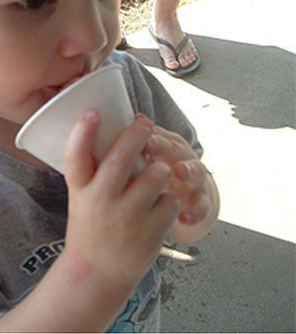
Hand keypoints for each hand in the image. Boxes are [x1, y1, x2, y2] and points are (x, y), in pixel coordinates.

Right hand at [62, 111, 180, 288]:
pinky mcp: (150, 233)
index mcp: (80, 191)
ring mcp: (126, 219)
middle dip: (136, 135)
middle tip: (144, 123)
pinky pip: (171, 200)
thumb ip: (92, 169)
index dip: (82, 132)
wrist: (98, 273)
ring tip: (156, 174)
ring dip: (159, 169)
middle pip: (119, 159)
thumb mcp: (82, 197)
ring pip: (155, 175)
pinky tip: (159, 205)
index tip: (92, 112)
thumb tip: (109, 127)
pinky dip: (169, 199)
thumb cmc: (91, 225)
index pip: (76, 157)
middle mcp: (100, 203)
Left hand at [143, 125, 219, 242]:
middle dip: (161, 145)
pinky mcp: (203, 201)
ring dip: (188, 169)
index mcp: (169, 145)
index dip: (145, 132)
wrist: (189, 196)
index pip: (157, 135)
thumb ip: (143, 141)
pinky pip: (201, 206)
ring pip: (195, 171)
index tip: (133, 129)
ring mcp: (195, 179)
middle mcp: (184, 158)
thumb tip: (135, 118)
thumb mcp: (153, 155)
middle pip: (174, 148)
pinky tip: (184, 218)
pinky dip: (195, 212)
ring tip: (179, 171)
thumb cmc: (163, 170)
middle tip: (148, 143)